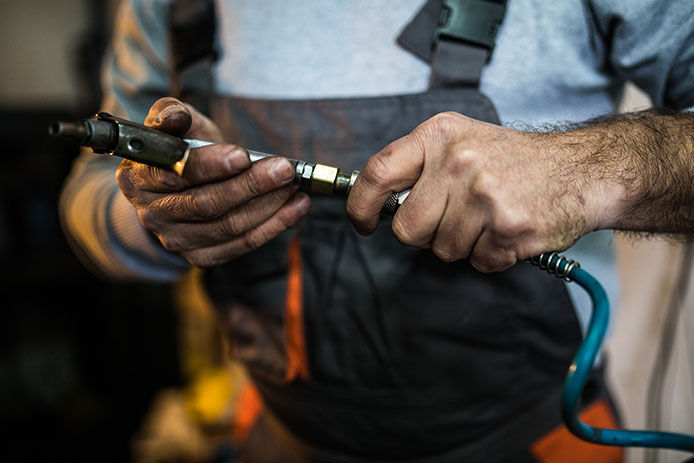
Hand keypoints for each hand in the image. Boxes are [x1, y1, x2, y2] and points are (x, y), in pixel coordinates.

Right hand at [116, 97, 310, 266]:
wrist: (177, 191)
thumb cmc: (181, 150)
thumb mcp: (174, 126)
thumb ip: (171, 114)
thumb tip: (173, 116)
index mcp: (139, 177)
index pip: (176, 174)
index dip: (210, 166)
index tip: (242, 155)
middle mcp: (153, 214)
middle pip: (207, 204)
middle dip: (251, 186)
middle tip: (284, 169)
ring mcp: (176, 240)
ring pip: (229, 226)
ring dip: (269, 206)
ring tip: (294, 185)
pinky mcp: (201, 257)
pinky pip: (243, 244)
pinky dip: (274, 225)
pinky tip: (297, 207)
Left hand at [347, 112, 609, 271]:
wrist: (579, 170)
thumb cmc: (513, 160)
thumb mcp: (462, 141)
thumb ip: (419, 166)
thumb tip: (380, 203)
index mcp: (439, 136)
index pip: (378, 173)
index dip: (362, 206)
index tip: (365, 223)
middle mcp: (458, 162)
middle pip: (407, 228)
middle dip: (425, 234)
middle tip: (454, 218)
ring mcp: (484, 195)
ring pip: (442, 250)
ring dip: (463, 244)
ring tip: (488, 218)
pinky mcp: (508, 227)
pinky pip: (477, 262)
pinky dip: (490, 255)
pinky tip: (507, 230)